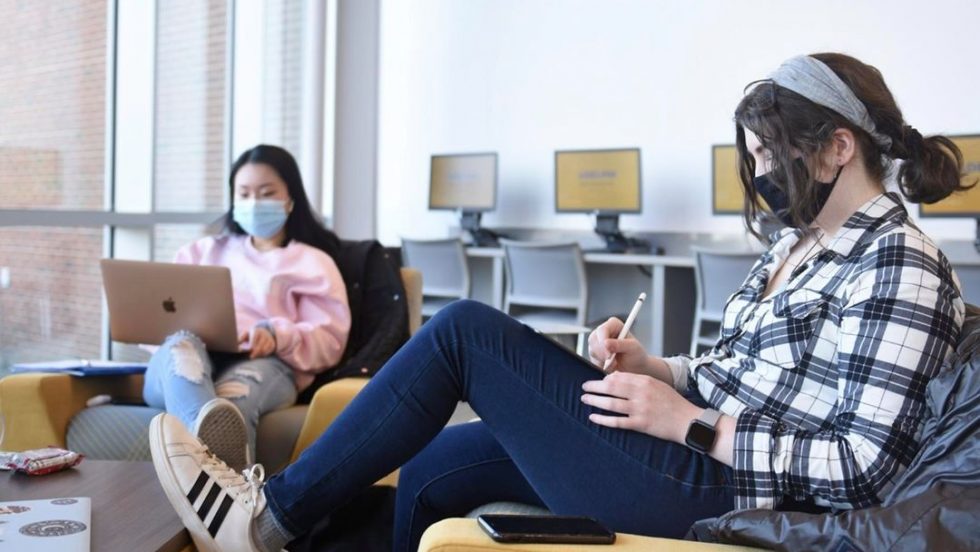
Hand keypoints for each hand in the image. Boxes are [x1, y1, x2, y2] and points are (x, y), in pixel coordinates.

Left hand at [239, 326, 275, 358]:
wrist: (263, 331)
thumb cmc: (252, 335)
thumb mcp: (246, 334)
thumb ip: (240, 339)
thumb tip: (235, 346)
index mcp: (257, 331)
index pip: (255, 338)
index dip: (252, 344)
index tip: (248, 350)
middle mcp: (264, 334)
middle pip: (260, 345)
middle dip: (255, 352)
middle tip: (251, 357)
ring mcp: (269, 339)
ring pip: (265, 349)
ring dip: (259, 354)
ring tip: (254, 356)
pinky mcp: (272, 344)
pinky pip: (269, 351)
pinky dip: (264, 354)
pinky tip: (259, 355)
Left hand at [580, 371, 700, 442]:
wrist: (689, 421)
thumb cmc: (673, 403)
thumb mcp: (657, 385)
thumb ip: (638, 382)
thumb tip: (615, 379)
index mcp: (645, 381)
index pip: (618, 377)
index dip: (603, 379)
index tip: (594, 381)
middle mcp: (641, 394)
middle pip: (611, 388)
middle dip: (594, 387)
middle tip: (583, 388)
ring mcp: (640, 409)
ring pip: (611, 403)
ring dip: (595, 401)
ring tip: (584, 400)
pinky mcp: (641, 424)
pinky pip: (617, 421)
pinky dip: (603, 419)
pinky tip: (593, 417)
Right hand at [588, 317, 649, 373]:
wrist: (635, 367)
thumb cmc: (636, 355)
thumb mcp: (633, 348)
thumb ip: (620, 344)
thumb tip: (606, 343)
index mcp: (614, 324)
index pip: (602, 330)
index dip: (603, 342)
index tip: (608, 355)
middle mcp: (603, 331)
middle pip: (593, 339)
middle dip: (601, 353)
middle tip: (612, 363)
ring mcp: (597, 342)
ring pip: (592, 350)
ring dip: (602, 360)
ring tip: (615, 364)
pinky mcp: (595, 353)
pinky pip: (592, 359)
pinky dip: (600, 365)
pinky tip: (610, 367)